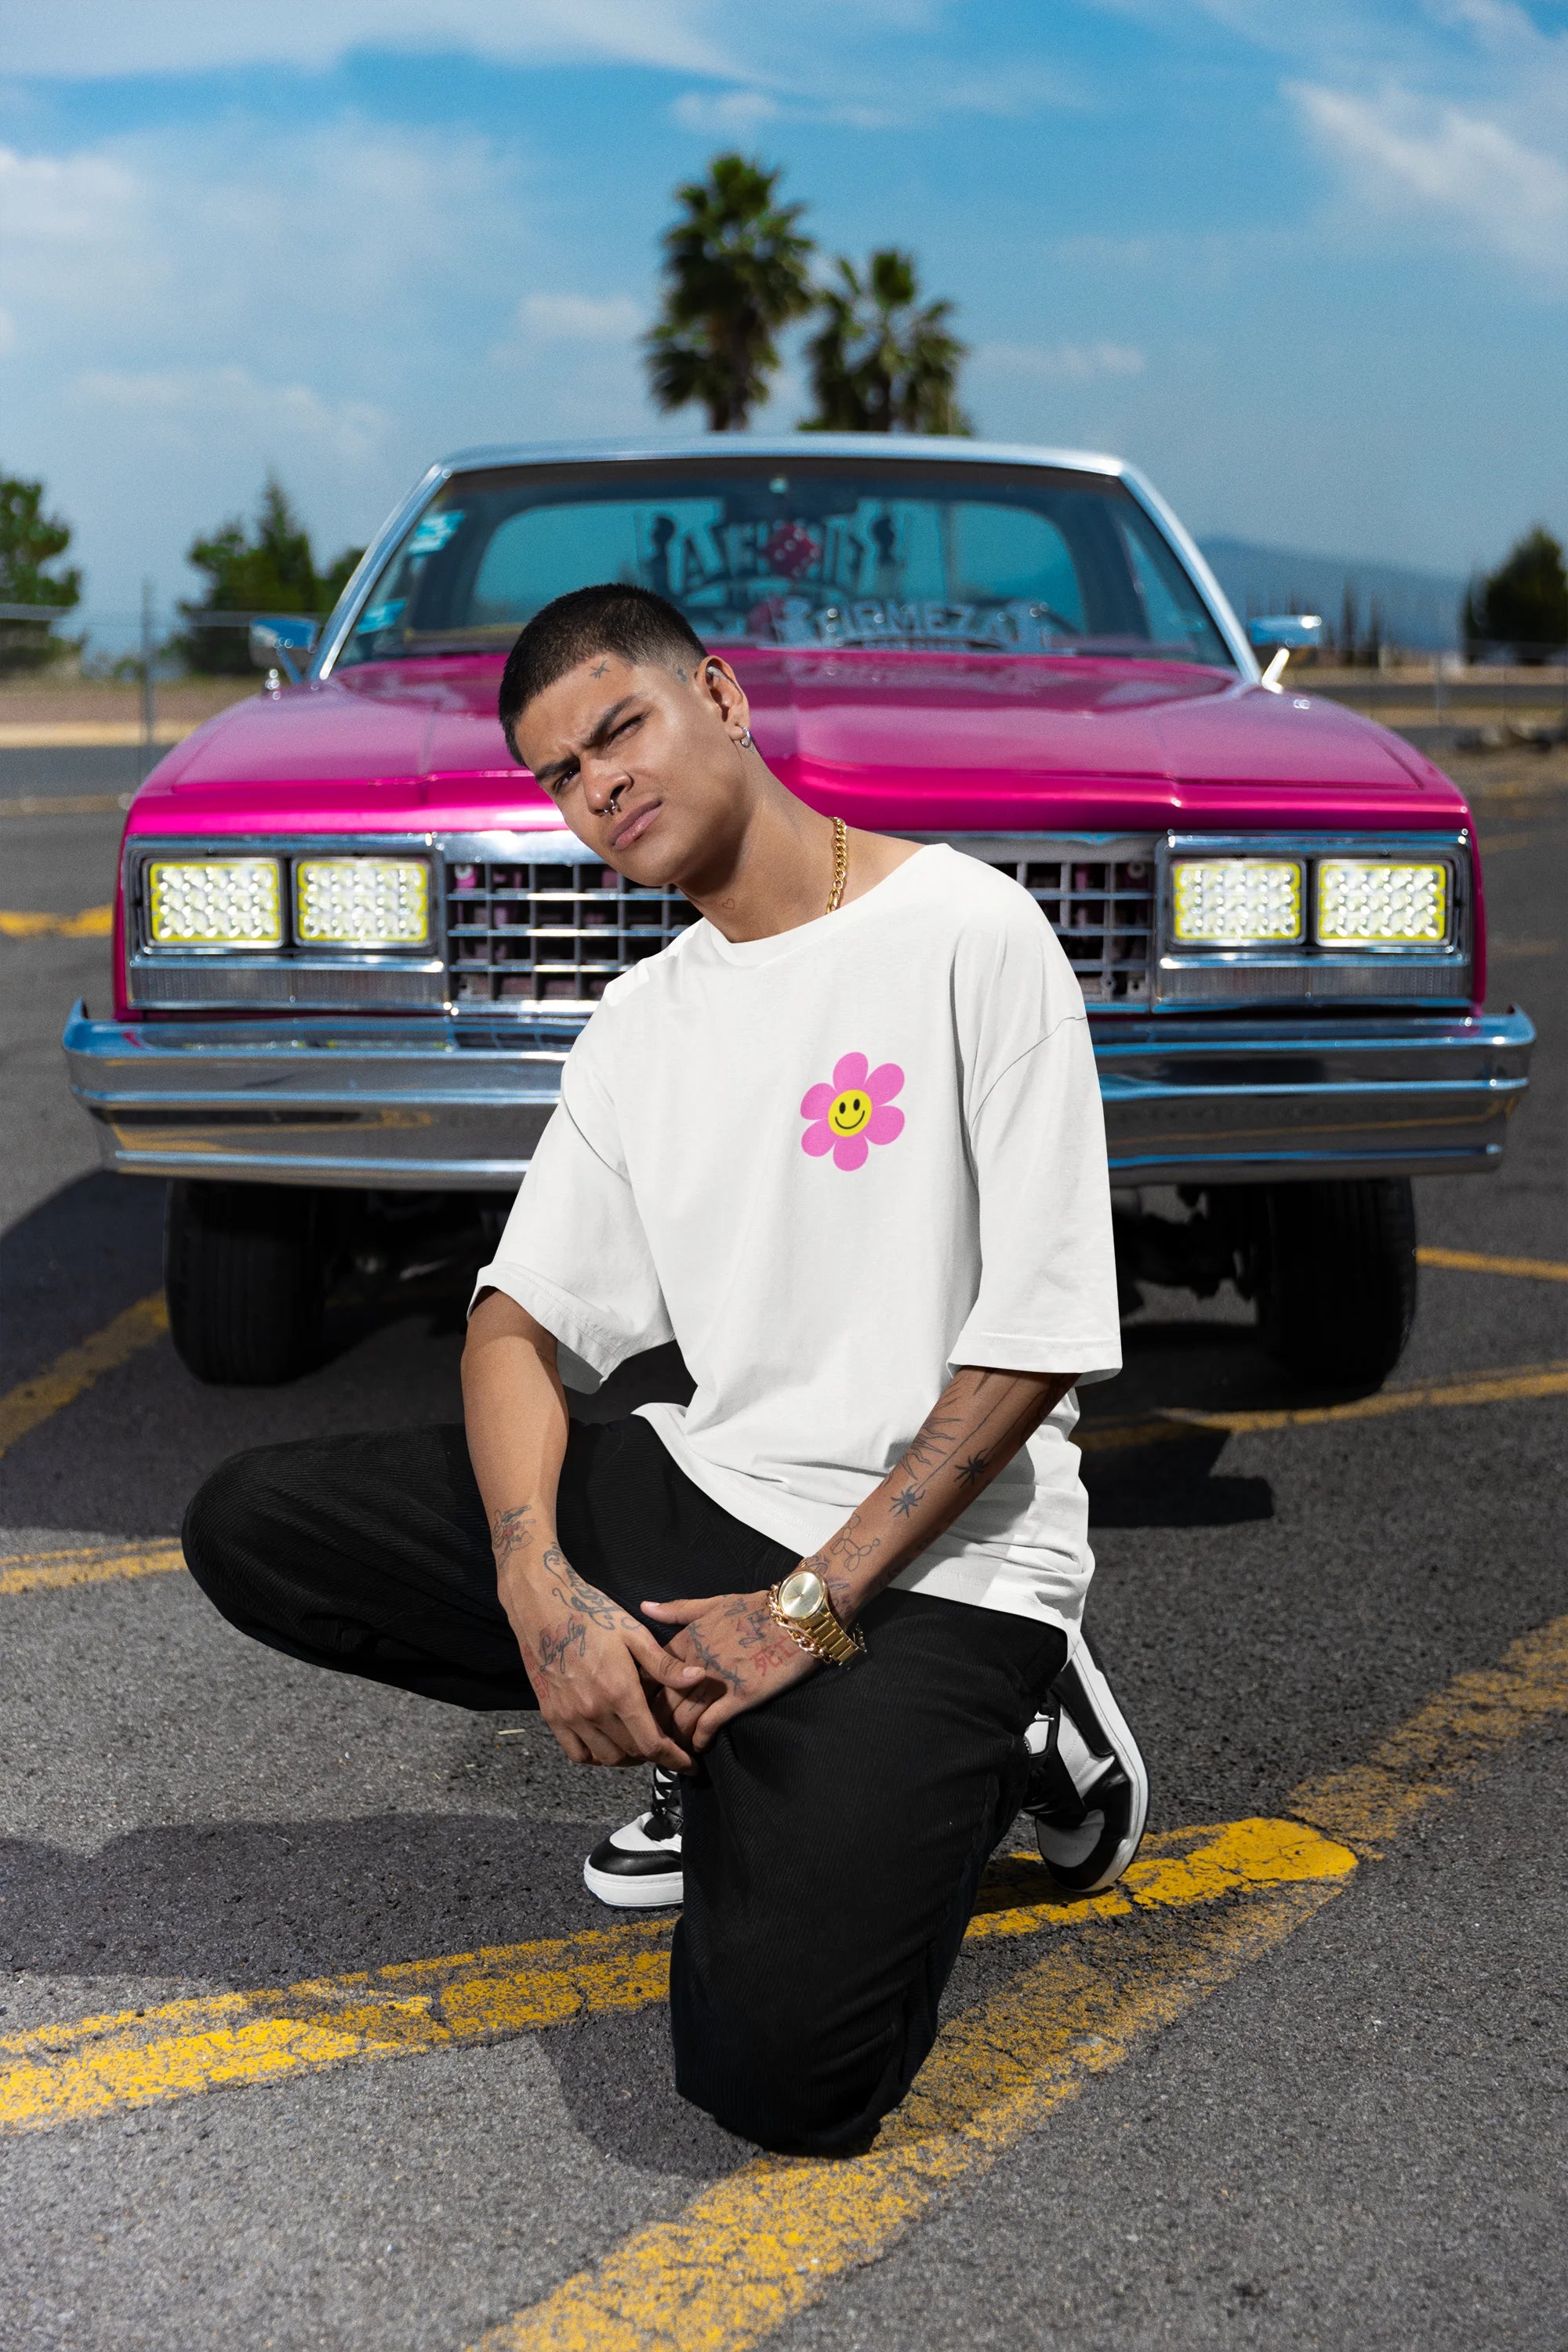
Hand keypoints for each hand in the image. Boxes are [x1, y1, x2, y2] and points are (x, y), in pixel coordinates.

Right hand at [503, 1548, 706, 1770]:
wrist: (541, 1607)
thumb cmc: (592, 1614)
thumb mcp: (634, 1633)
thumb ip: (665, 1664)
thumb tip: (699, 1678)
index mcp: (619, 1691)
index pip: (652, 1743)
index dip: (674, 1759)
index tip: (689, 1765)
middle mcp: (594, 1711)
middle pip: (632, 1753)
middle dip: (654, 1755)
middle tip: (666, 1744)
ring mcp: (569, 1716)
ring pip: (606, 1758)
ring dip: (627, 1757)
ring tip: (639, 1742)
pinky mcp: (552, 1716)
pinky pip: (577, 1753)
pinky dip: (596, 1756)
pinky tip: (607, 1742)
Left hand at [640, 1589, 817, 1750]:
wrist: (796, 1616)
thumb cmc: (756, 1608)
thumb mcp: (713, 1603)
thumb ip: (677, 1610)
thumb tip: (644, 1607)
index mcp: (686, 1640)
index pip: (649, 1674)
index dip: (640, 1695)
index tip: (638, 1709)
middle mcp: (695, 1662)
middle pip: (661, 1702)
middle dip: (652, 1724)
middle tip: (648, 1740)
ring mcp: (716, 1681)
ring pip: (682, 1717)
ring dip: (674, 1738)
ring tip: (671, 1751)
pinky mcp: (739, 1696)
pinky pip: (709, 1725)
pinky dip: (699, 1740)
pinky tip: (697, 1748)